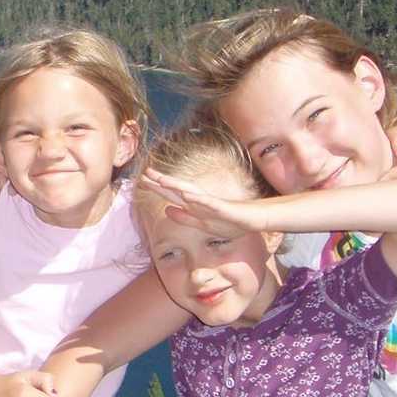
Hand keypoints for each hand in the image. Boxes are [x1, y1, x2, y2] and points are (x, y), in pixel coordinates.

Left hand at [140, 168, 262, 235]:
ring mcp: (211, 202)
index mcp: (194, 204)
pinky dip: (197, 198)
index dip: (157, 188)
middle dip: (161, 182)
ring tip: (160, 179)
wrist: (254, 221)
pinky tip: (186, 194)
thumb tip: (166, 210)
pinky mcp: (222, 207)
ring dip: (176, 186)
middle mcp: (200, 200)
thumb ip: (185, 217)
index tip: (142, 181)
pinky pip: (208, 202)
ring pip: (190, 192)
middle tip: (145, 173)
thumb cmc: (230, 221)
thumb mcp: (202, 223)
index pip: (172, 195)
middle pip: (177, 189)